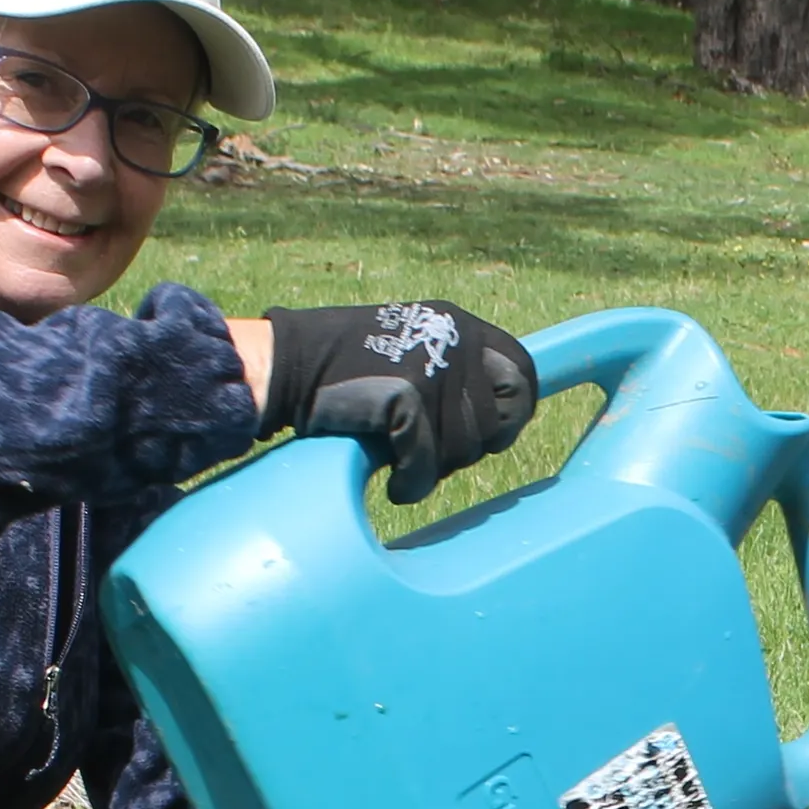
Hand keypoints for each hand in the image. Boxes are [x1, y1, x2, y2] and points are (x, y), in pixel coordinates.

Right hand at [256, 301, 535, 501]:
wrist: (286, 364)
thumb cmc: (347, 370)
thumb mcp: (415, 349)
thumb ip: (458, 372)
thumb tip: (507, 420)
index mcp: (460, 324)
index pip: (523, 373)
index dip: (514, 414)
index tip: (492, 437)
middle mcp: (453, 340)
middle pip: (495, 423)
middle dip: (465, 450)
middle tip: (428, 453)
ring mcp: (431, 367)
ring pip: (463, 450)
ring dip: (433, 469)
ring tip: (401, 460)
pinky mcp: (405, 396)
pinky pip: (426, 465)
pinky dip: (410, 484)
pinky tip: (392, 481)